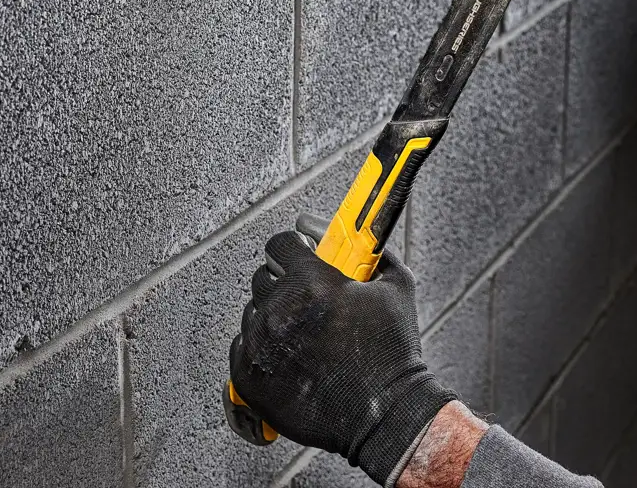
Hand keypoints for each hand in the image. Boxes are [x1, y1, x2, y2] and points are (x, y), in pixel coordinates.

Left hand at [229, 215, 456, 483]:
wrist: (387, 414)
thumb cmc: (393, 352)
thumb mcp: (395, 285)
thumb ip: (364, 246)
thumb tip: (320, 223)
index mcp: (311, 282)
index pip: (280, 244)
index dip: (294, 249)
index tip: (303, 258)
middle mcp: (279, 311)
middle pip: (263, 278)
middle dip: (285, 285)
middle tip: (310, 304)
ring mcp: (261, 346)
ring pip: (252, 313)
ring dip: (274, 318)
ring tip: (304, 338)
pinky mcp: (249, 379)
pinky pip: (241, 347)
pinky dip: (261, 350)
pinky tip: (289, 358)